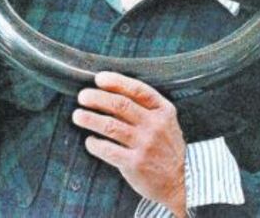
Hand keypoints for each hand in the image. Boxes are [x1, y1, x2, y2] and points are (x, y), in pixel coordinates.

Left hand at [73, 71, 186, 216]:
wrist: (182, 181)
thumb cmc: (167, 148)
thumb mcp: (165, 121)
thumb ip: (146, 108)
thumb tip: (111, 94)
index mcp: (163, 110)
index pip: (138, 89)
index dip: (116, 82)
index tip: (99, 79)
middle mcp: (154, 125)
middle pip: (120, 105)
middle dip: (97, 98)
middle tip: (83, 96)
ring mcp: (145, 144)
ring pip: (111, 125)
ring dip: (90, 119)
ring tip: (78, 116)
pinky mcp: (135, 163)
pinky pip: (108, 150)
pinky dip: (95, 144)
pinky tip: (90, 141)